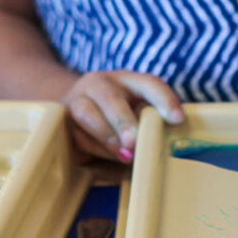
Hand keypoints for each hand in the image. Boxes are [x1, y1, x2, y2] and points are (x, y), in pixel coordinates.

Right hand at [61, 70, 183, 162]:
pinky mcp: (60, 118)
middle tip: (133, 143)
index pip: (149, 83)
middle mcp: (100, 83)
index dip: (164, 99)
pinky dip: (89, 149)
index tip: (178, 119)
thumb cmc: (114, 114)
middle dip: (122, 121)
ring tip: (122, 156)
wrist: (70, 108)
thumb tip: (162, 143)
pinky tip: (99, 158)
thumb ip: (146, 120)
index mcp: (126, 80)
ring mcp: (77, 98)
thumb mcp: (132, 110)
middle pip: (111, 97)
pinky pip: (73, 133)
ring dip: (105, 138)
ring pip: (87, 114)